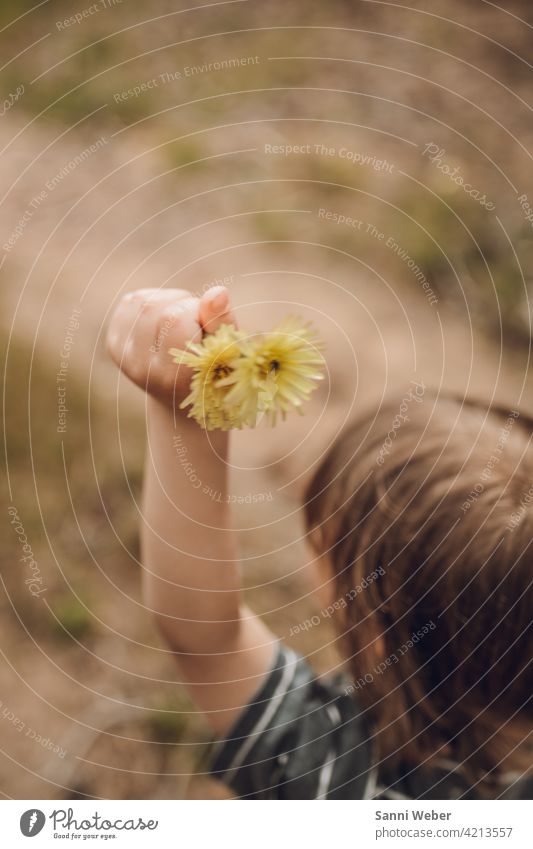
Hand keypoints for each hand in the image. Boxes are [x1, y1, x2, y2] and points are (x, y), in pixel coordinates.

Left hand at [106, 285, 234, 405]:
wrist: (181, 398)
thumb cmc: (213, 371)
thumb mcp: (226, 351)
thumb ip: (222, 322)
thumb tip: (217, 292)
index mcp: (173, 376)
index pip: (174, 319)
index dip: (196, 312)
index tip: (206, 329)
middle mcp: (142, 368)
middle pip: (155, 306)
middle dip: (183, 305)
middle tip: (195, 328)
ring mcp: (123, 356)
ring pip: (143, 299)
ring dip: (169, 302)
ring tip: (182, 326)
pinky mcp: (114, 343)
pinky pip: (132, 300)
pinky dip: (154, 302)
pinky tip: (164, 323)